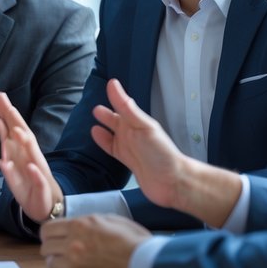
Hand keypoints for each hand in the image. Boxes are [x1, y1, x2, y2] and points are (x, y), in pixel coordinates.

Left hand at [0, 91, 62, 222]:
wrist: (46, 205)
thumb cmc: (29, 179)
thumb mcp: (14, 159)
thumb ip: (7, 140)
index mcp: (24, 150)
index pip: (16, 129)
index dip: (8, 114)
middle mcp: (31, 157)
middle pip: (24, 137)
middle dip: (16, 122)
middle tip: (8, 106)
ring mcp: (36, 172)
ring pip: (32, 156)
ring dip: (25, 144)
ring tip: (16, 131)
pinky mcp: (40, 189)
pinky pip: (38, 181)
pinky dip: (34, 174)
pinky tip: (29, 167)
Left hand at [40, 213, 150, 267]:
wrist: (143, 261)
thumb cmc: (130, 239)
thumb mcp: (108, 219)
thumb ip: (87, 221)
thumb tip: (74, 224)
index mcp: (79, 224)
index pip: (47, 229)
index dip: (49, 234)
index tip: (53, 237)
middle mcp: (72, 242)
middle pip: (45, 247)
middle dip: (51, 248)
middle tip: (60, 250)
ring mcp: (74, 261)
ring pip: (50, 262)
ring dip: (58, 261)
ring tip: (69, 261)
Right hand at [89, 78, 188, 209]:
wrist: (172, 182)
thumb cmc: (161, 153)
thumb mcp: (142, 126)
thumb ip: (126, 107)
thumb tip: (113, 85)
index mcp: (137, 122)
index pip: (123, 106)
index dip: (115, 97)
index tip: (108, 86)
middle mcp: (133, 133)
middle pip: (117, 120)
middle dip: (107, 115)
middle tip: (96, 109)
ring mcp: (130, 147)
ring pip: (113, 134)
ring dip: (105, 128)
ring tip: (94, 122)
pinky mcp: (127, 160)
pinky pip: (112, 148)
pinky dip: (104, 142)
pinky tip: (98, 138)